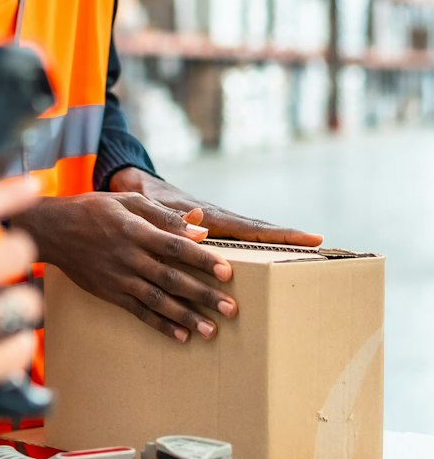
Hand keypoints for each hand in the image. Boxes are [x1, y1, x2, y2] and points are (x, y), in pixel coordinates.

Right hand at [15, 191, 237, 343]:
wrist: (53, 230)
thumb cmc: (93, 210)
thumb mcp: (127, 201)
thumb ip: (163, 215)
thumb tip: (199, 228)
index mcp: (135, 230)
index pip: (175, 246)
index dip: (202, 259)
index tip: (227, 272)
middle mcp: (129, 256)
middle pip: (172, 278)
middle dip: (203, 294)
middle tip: (231, 308)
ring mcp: (119, 277)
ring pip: (157, 300)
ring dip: (186, 316)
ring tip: (212, 330)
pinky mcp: (110, 293)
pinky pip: (138, 312)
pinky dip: (160, 325)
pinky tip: (181, 336)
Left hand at [110, 168, 322, 246]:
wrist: (134, 187)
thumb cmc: (143, 198)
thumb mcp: (154, 208)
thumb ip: (173, 218)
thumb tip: (200, 227)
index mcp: (210, 217)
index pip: (252, 228)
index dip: (281, 234)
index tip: (312, 237)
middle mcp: (217, 222)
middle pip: (260, 233)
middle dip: (290, 240)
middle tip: (322, 248)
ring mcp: (215, 228)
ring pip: (251, 239)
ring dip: (275, 248)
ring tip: (305, 263)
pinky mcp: (206, 234)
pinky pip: (235, 244)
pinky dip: (253, 252)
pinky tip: (265, 271)